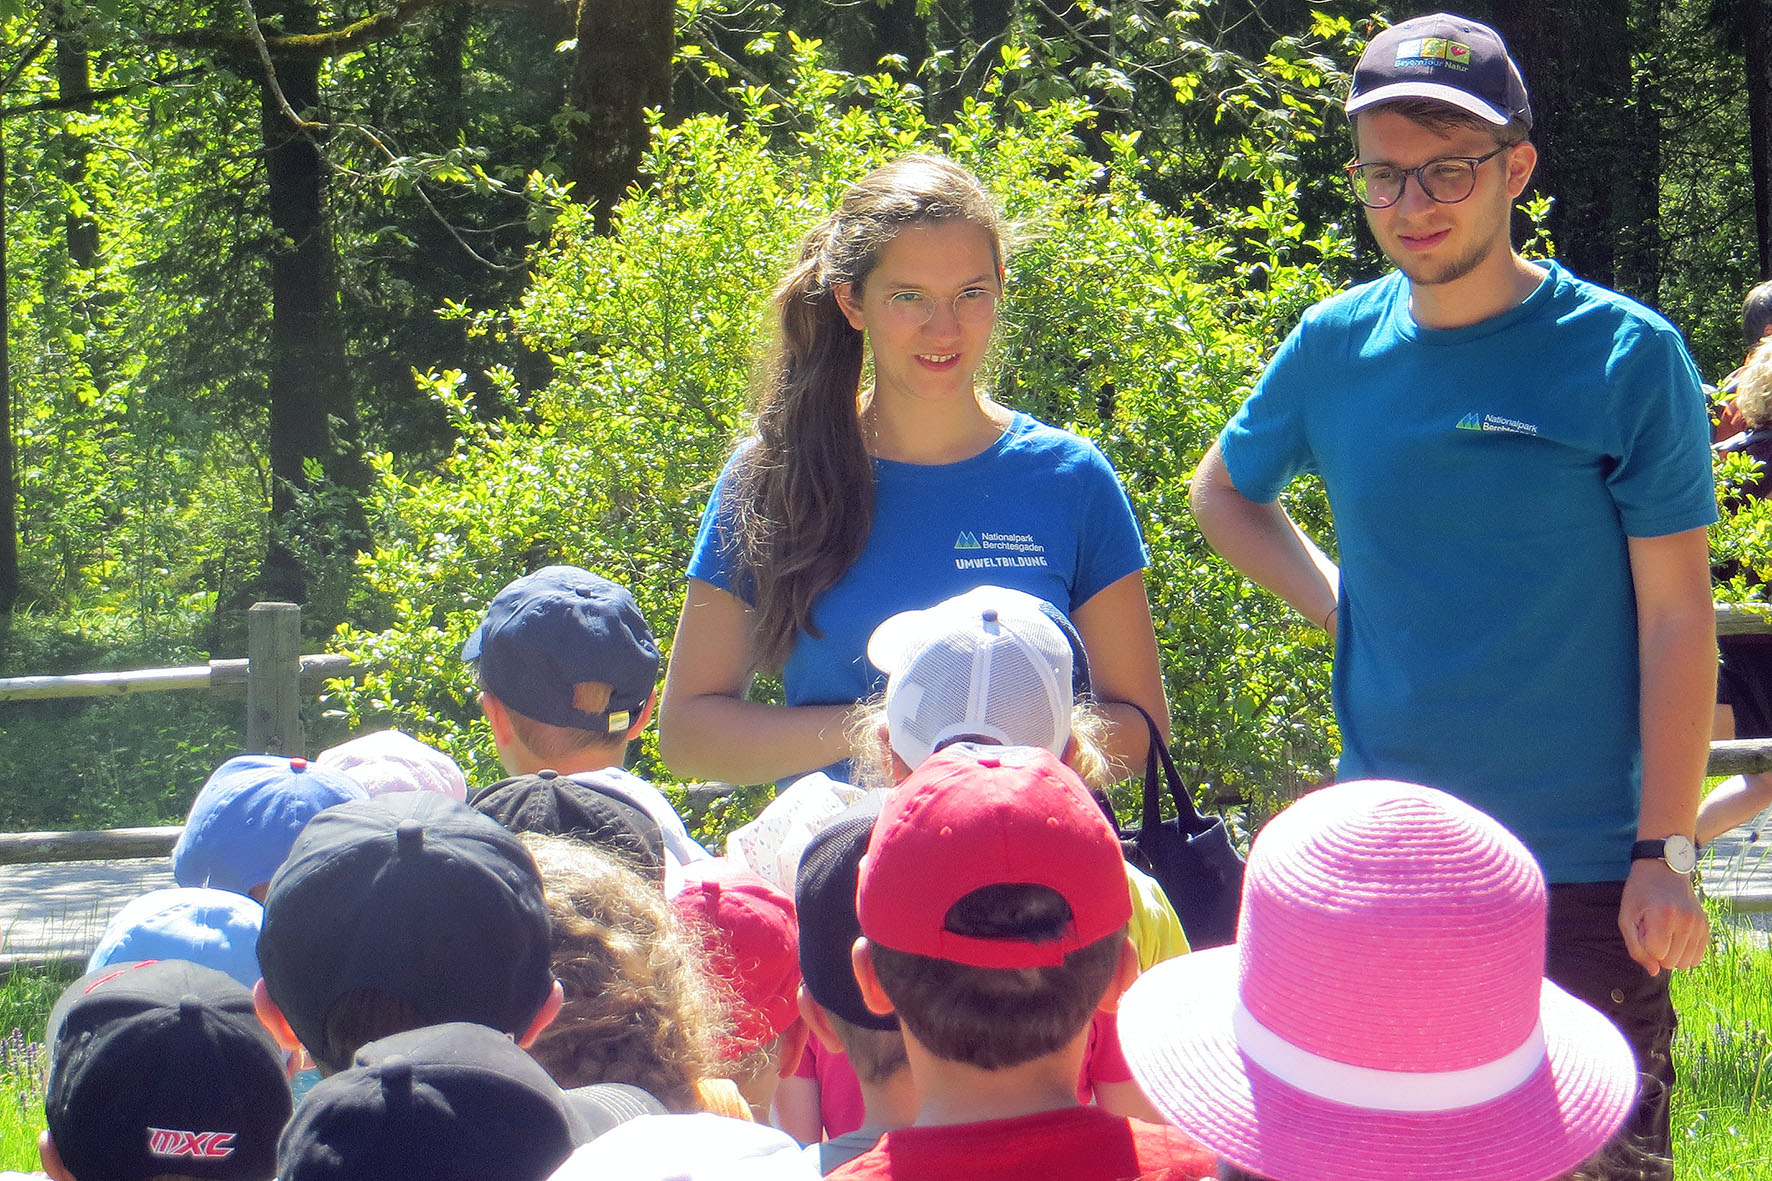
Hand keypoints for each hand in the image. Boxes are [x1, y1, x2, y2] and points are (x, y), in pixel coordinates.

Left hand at [1617, 857, 1708, 975]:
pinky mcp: (1706, 927)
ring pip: (1685, 963)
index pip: (1657, 955)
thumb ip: (1636, 947)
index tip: (1642, 928)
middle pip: (1671, 962)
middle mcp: (1686, 921)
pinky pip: (1698, 957)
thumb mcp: (1626, 917)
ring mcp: (1699, 924)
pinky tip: (1675, 938)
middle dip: (1658, 952)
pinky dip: (1685, 953)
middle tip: (1652, 929)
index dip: (1645, 946)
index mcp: (1663, 917)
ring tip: (1664, 932)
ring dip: (1672, 954)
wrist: (1663, 870)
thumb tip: (1654, 972)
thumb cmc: (1640, 894)